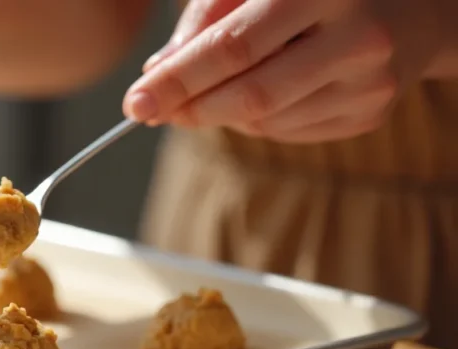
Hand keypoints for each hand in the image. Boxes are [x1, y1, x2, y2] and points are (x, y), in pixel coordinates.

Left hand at [123, 0, 450, 142]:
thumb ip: (206, 19)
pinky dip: (256, 120)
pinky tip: (265, 92)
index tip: (135, 102)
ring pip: (265, 121)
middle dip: (191, 108)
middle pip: (251, 95)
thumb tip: (157, 72)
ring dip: (222, 113)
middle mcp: (356, 35)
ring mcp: (369, 82)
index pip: (234, 46)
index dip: (178, 79)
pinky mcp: (371, 114)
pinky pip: (288, 133)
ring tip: (217, 89)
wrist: (414, 4)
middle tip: (154, 111)